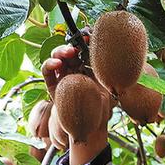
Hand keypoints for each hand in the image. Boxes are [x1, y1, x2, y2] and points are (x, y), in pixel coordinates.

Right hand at [41, 46, 111, 164]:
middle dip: (71, 45)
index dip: (83, 41)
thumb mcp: (110, 86)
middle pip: (68, 51)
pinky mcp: (53, 86)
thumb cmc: (103, 107)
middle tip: (78, 46)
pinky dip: (49, 64)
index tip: (89, 38)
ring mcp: (62, 77)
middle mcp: (74, 70)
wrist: (92, 126)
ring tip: (68, 53)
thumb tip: (117, 57)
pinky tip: (56, 63)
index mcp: (87, 67)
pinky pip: (47, 72)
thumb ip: (110, 73)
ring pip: (56, 57)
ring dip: (60, 52)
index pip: (82, 49)